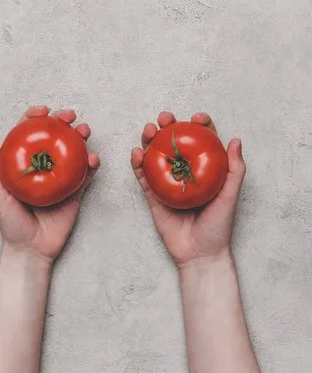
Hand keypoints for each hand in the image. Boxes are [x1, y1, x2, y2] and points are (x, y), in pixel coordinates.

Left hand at [0, 106, 99, 264]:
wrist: (31, 249)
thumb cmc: (11, 223)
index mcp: (24, 164)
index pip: (28, 134)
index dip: (34, 118)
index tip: (43, 111)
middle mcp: (43, 167)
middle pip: (54, 137)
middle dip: (63, 121)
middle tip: (70, 115)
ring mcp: (60, 178)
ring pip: (73, 151)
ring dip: (81, 138)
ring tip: (85, 131)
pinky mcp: (75, 191)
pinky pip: (85, 174)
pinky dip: (91, 164)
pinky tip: (93, 159)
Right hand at [131, 112, 245, 268]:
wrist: (199, 254)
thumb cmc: (219, 226)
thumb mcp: (230, 196)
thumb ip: (235, 169)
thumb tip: (236, 140)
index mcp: (205, 168)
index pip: (202, 140)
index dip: (199, 124)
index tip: (196, 118)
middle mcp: (185, 171)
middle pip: (174, 142)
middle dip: (168, 125)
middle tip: (165, 118)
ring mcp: (167, 182)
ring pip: (156, 154)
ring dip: (149, 138)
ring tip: (148, 129)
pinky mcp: (153, 195)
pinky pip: (143, 176)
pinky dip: (137, 163)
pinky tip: (136, 153)